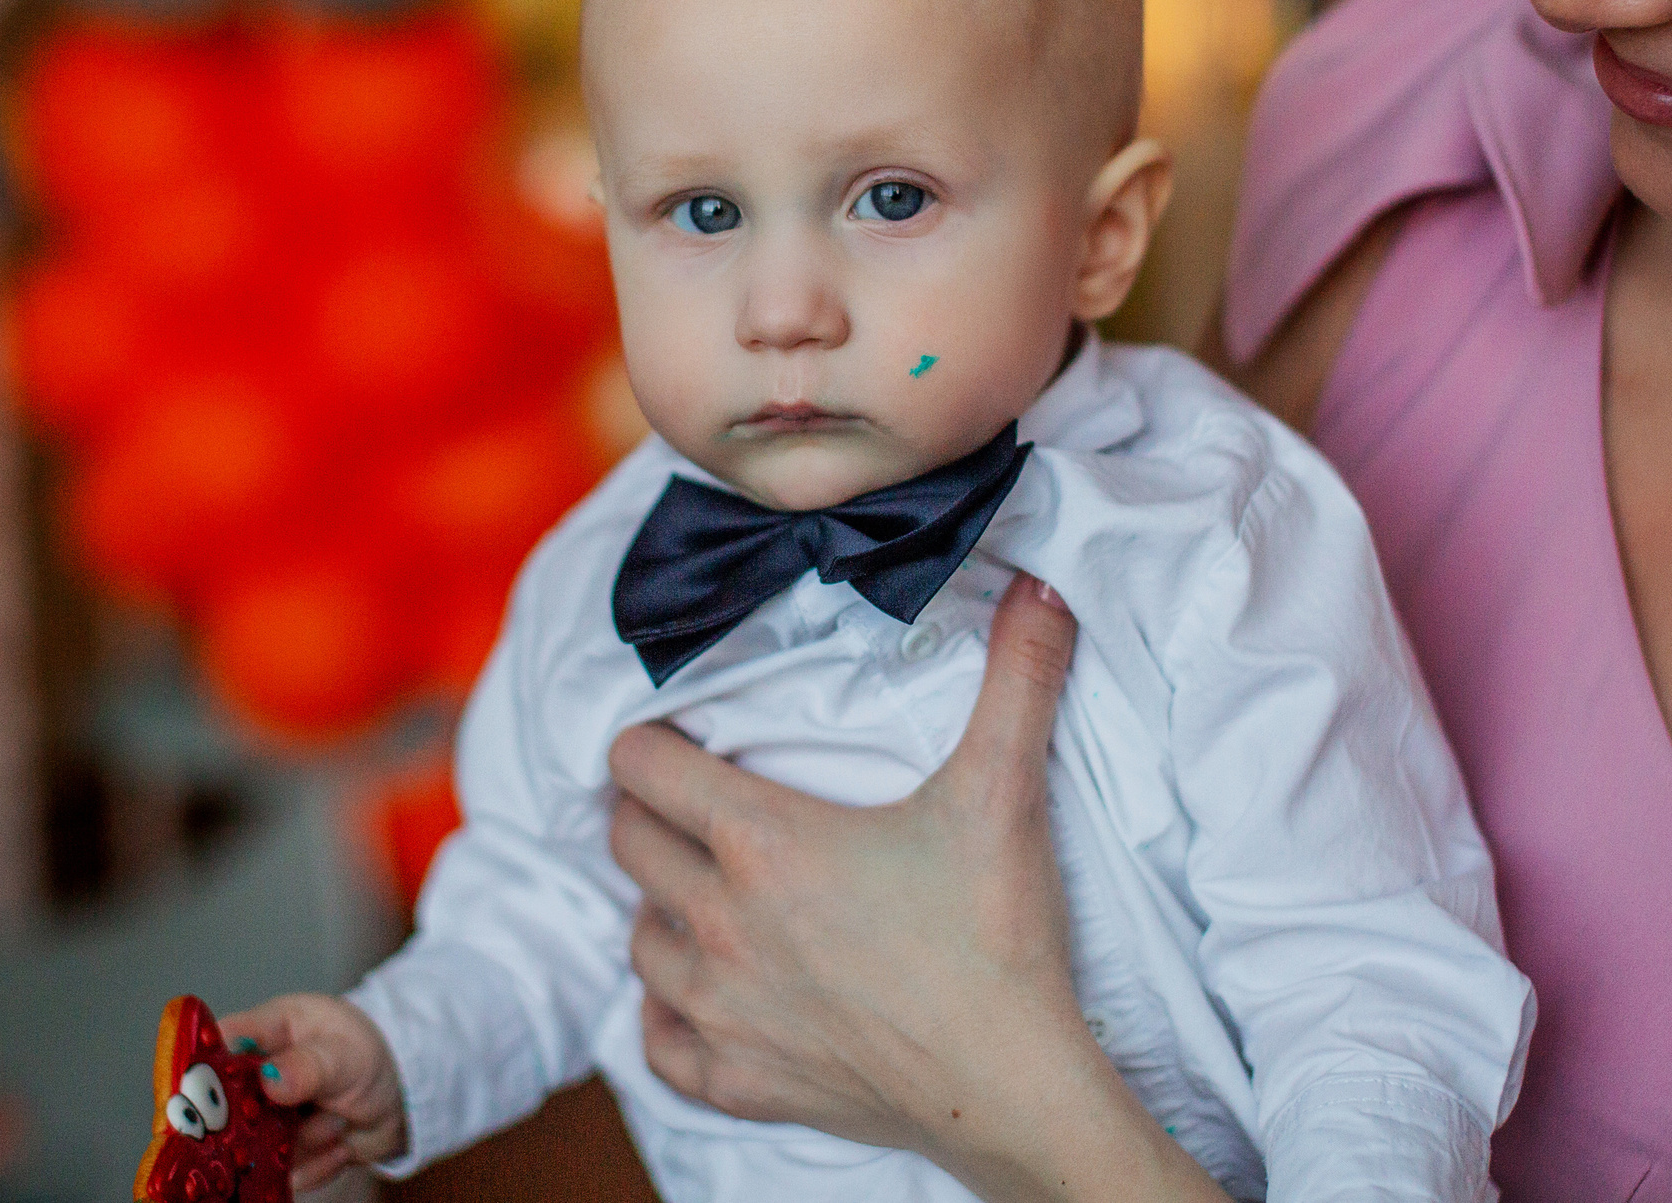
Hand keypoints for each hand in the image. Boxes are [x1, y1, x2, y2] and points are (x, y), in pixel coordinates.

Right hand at [219, 993, 406, 1189]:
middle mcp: (258, 1078)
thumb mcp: (344, 1054)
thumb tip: (270, 1079)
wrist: (401, 1098)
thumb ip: (307, 1066)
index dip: (201, 1071)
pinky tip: (341, 1144)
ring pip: (259, 1150)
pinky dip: (319, 1165)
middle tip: (296, 1120)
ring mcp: (268, 1119)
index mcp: (268, 1033)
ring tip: (337, 1122)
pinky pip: (287, 1174)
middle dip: (265, 1125)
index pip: (217, 1046)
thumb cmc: (370, 1057)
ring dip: (306, 1144)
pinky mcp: (284, 1154)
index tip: (207, 1097)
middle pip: (225, 1110)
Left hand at [608, 574, 1214, 1201]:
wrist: (1012, 1086)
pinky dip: (664, 1017)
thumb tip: (1041, 586)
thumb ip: (1019, 676)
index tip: (671, 736)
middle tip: (681, 802)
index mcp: (763, 841)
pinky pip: (658, 1044)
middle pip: (630, 844)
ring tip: (694, 890)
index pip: (645, 767)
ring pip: (638, 939)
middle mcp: (721, 922)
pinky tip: (691, 998)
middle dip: (646, 813)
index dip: (648, 741)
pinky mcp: (739, 1082)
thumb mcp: (1004, 791)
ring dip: (657, 907)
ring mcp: (722, 1009)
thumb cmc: (997, 939)